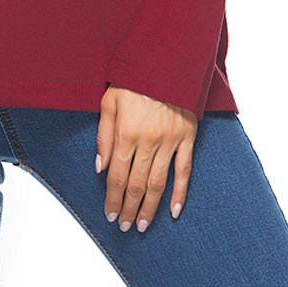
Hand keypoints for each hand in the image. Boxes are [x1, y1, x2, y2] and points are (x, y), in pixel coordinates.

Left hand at [96, 84, 196, 231]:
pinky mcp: (187, 138)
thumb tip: (100, 168)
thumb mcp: (109, 101)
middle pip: (137, 184)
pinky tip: (174, 211)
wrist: (165, 60)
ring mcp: (170, 141)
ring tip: (144, 225)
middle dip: (130, 208)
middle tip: (125, 226)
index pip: (118, 176)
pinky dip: (180, 193)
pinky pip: (184, 171)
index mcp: (127, 132)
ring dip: (150, 208)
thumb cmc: (133, 78)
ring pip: (159, 183)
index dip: (113, 198)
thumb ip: (103, 135)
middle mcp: (149, 141)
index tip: (110, 214)